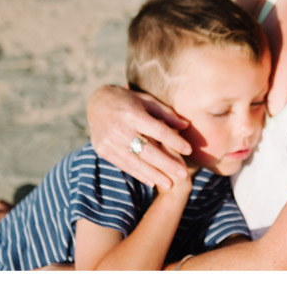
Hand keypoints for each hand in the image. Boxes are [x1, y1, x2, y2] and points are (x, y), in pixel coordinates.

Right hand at [87, 80, 194, 194]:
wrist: (97, 104)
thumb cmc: (129, 101)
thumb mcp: (147, 101)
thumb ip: (166, 114)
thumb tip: (186, 126)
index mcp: (132, 113)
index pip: (158, 130)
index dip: (174, 141)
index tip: (189, 150)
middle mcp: (120, 128)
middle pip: (148, 150)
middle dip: (167, 164)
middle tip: (182, 174)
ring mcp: (109, 141)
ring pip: (135, 162)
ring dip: (154, 175)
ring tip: (169, 184)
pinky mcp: (103, 150)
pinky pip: (124, 165)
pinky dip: (139, 174)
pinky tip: (152, 181)